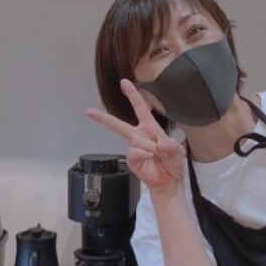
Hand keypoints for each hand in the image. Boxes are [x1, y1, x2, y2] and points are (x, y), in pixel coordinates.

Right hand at [86, 79, 185, 199]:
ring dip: (150, 146)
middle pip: (119, 125)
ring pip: (135, 140)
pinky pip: (134, 152)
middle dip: (103, 118)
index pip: (141, 108)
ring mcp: (134, 149)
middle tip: (88, 112)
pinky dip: (145, 154)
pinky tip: (151, 157)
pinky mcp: (132, 161)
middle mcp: (139, 136)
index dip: (133, 95)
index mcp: (150, 128)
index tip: (124, 82)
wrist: (170, 182)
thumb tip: (158, 144)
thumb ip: (169, 144)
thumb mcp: (177, 149)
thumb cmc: (173, 164)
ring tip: (158, 154)